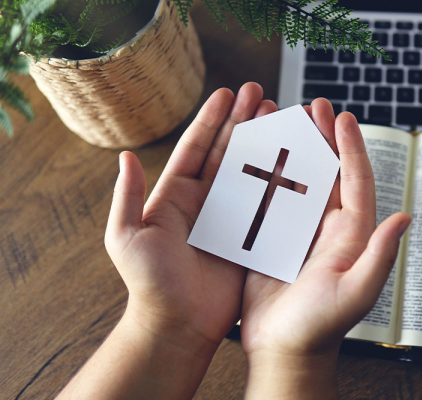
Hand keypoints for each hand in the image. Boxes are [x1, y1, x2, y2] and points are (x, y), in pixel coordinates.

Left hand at [106, 82, 277, 345]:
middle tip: (260, 93)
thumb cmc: (148, 284)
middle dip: (243, 121)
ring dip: (264, 144)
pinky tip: (296, 161)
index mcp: (176, 196)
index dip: (211, 119)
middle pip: (227, 152)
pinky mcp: (249, 238)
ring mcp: (229, 219)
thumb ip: (128, 198)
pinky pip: (267, 204)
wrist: (176, 326)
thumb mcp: (127, 238)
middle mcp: (204, 202)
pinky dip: (281, 181)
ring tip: (281, 117)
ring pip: (250, 172)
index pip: (196, 147)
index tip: (226, 93)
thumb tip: (125, 156)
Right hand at [240, 98, 410, 397]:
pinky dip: (267, 176)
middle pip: (329, 172)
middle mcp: (329, 228)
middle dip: (323, 137)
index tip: (343, 117)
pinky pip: (272, 201)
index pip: (356, 180)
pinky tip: (255, 157)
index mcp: (351, 234)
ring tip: (286, 121)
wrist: (285, 352)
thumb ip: (379, 256)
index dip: (351, 147)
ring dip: (295, 150)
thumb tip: (404, 217)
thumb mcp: (355, 293)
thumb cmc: (321, 328)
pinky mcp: (274, 241)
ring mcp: (300, 233)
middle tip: (314, 106)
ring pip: (301, 181)